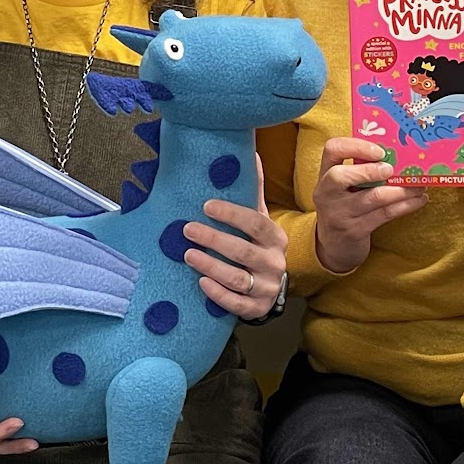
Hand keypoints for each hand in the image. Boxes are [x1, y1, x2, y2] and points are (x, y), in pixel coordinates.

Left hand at [184, 156, 287, 319]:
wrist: (271, 286)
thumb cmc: (259, 246)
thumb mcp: (259, 219)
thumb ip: (253, 190)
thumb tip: (251, 154)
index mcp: (276, 238)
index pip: (256, 223)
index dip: (231, 214)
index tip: (206, 206)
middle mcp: (275, 263)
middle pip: (243, 251)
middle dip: (214, 239)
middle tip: (187, 229)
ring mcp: (267, 288)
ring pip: (238, 279)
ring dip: (212, 266)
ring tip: (188, 255)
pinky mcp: (256, 309)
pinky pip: (237, 304)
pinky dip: (218, 294)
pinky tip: (201, 282)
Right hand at [313, 138, 427, 273]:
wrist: (335, 247)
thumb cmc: (346, 208)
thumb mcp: (345, 188)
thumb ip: (361, 170)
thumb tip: (399, 154)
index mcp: (325, 174)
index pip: (332, 149)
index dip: (355, 146)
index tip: (379, 151)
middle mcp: (326, 193)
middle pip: (340, 176)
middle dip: (369, 171)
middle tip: (392, 169)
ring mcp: (338, 214)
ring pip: (371, 197)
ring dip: (400, 190)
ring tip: (419, 185)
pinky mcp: (354, 231)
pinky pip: (384, 214)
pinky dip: (405, 205)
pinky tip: (418, 200)